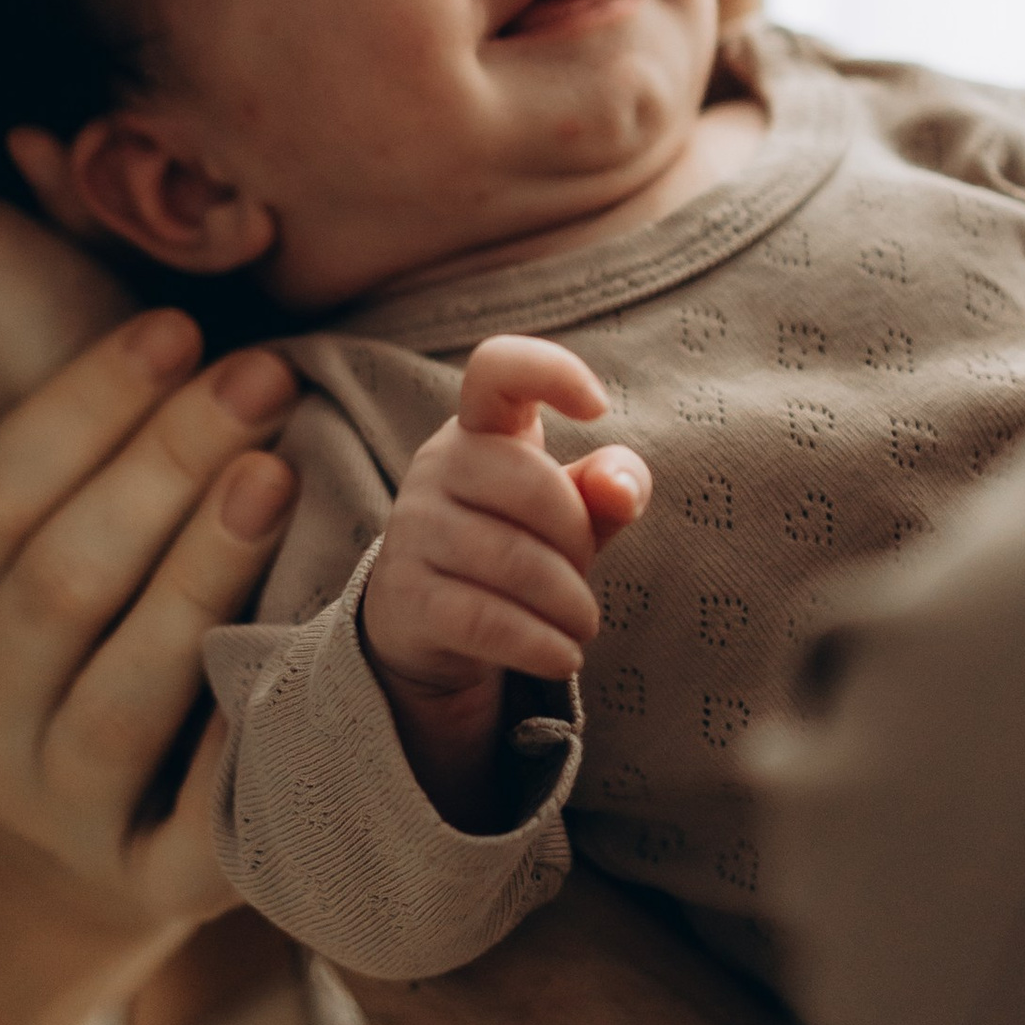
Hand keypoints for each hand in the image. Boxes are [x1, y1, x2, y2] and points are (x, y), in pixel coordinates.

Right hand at [0, 312, 298, 937]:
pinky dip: (248, 733)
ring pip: (128, 691)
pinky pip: (205, 818)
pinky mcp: (160, 888)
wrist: (81, 843)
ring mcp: (64, 816)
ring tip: (279, 470)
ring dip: (202, 574)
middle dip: (162, 467)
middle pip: (63, 586)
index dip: (79, 411)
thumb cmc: (38, 650)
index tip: (174, 326)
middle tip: (260, 372)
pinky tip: (309, 638)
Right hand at [361, 335, 649, 820]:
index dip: (551, 371)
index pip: (497, 368)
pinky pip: (488, 621)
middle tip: (582, 575)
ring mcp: (412, 529)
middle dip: (578, 540)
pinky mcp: (404, 595)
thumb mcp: (569, 513)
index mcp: (479, 429)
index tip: (597, 407)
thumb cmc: (512, 545)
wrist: (425, 623)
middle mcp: (436, 466)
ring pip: (516, 564)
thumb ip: (608, 488)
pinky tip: (562, 657)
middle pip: (534, 486)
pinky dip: (542, 646)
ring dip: (571, 607)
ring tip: (580, 625)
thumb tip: (620, 488)